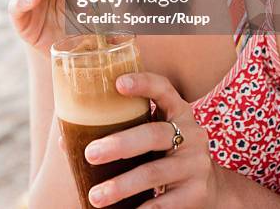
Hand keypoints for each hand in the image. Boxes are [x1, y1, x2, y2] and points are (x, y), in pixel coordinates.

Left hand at [84, 72, 219, 207]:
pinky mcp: (197, 194)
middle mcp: (191, 133)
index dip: (142, 83)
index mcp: (178, 110)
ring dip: (122, 185)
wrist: (212, 189)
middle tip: (90, 153)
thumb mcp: (156, 133)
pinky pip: (166, 204)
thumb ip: (126, 128)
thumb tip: (68, 140)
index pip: (163, 88)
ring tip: (96, 196)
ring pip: (155, 172)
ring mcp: (196, 164)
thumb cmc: (168, 153)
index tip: (117, 83)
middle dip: (119, 144)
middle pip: (153, 134)